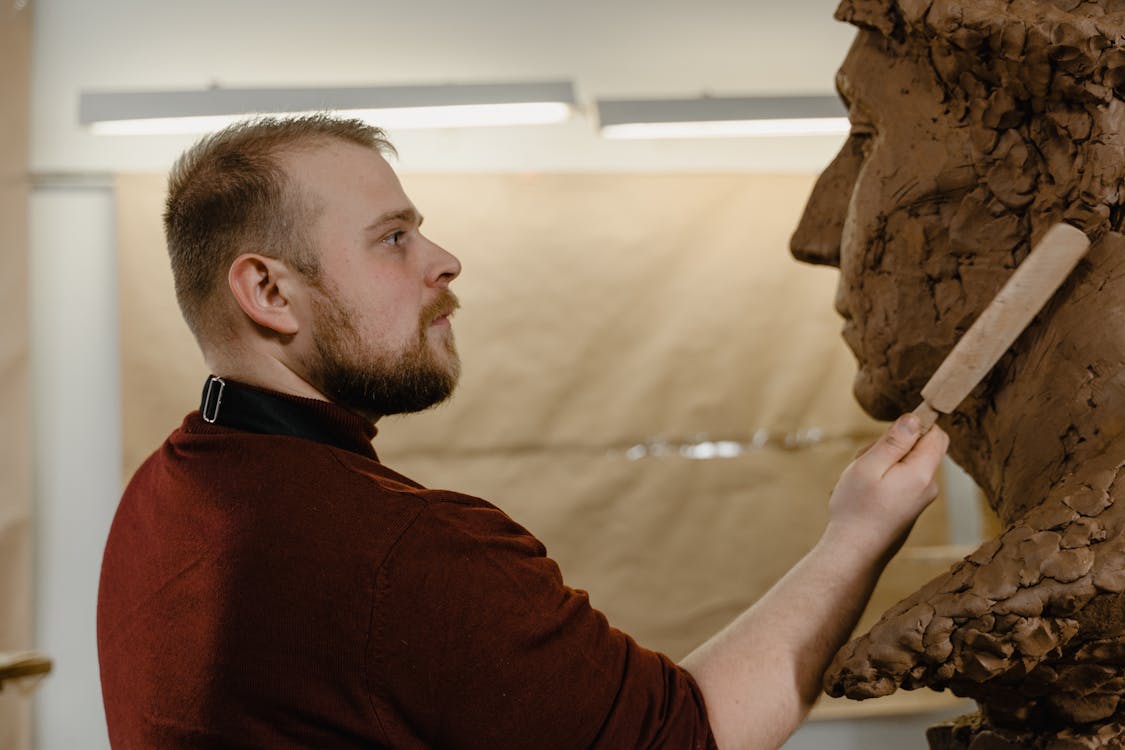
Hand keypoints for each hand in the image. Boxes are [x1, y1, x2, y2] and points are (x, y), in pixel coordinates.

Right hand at [826, 414, 948, 557]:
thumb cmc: (857, 509)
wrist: (854, 553)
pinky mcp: (909, 509)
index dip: (917, 425)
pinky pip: (900, 482)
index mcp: (921, 473)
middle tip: (864, 461)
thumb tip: (915, 419)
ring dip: (882, 464)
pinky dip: (881, 480)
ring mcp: (920, 500)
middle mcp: (927, 486)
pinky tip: (864, 495)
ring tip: (860, 481)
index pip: (937, 435)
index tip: (889, 433)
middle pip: (918, 449)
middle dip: (891, 447)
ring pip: (905, 465)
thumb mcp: (869, 466)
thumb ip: (894, 441)